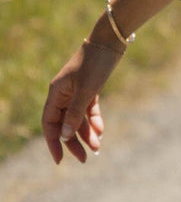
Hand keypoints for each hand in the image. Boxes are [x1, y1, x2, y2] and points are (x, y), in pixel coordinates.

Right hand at [42, 41, 120, 163]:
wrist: (110, 41)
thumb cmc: (95, 63)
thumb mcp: (86, 90)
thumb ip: (75, 113)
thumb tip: (64, 135)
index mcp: (56, 93)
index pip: (49, 123)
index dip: (53, 142)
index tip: (59, 160)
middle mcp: (63, 93)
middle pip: (64, 123)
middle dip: (73, 142)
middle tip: (84, 159)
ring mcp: (76, 91)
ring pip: (78, 118)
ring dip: (87, 133)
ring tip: (97, 148)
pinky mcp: (89, 88)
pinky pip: (88, 110)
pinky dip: (94, 120)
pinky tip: (101, 131)